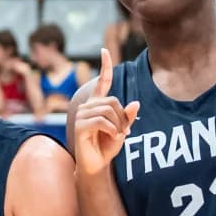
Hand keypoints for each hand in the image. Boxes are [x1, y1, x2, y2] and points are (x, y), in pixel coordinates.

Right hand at [67, 49, 137, 177]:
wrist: (96, 165)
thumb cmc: (107, 146)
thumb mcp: (123, 129)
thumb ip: (128, 117)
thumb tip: (135, 103)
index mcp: (97, 104)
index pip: (102, 82)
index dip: (105, 66)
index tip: (105, 50)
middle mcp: (87, 106)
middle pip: (113, 101)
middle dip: (123, 117)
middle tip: (123, 131)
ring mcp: (81, 115)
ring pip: (109, 111)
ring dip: (118, 125)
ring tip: (117, 136)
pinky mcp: (79, 125)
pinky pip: (102, 121)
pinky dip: (112, 130)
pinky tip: (112, 137)